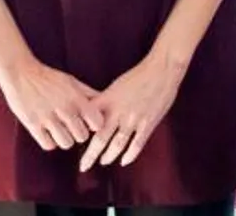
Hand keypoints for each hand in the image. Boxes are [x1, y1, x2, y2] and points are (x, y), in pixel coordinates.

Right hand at [0, 56, 101, 151]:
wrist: (20, 72)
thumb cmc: (48, 77)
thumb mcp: (71, 81)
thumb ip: (88, 93)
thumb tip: (105, 102)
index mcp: (76, 97)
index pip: (97, 123)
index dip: (93, 125)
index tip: (86, 122)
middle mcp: (64, 108)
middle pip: (82, 136)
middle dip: (78, 133)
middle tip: (71, 127)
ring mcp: (48, 117)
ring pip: (66, 143)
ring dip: (64, 139)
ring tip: (59, 130)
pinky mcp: (33, 124)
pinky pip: (48, 145)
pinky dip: (49, 141)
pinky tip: (48, 133)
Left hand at [78, 49, 187, 171]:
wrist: (161, 70)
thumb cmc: (138, 76)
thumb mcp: (116, 86)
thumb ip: (105, 100)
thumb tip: (92, 112)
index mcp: (109, 99)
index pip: (89, 120)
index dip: (80, 132)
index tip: (74, 141)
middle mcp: (119, 111)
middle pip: (101, 138)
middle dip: (90, 155)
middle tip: (83, 166)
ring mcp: (134, 119)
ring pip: (118, 144)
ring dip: (109, 156)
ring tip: (103, 162)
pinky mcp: (148, 123)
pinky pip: (137, 144)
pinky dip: (130, 155)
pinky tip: (124, 161)